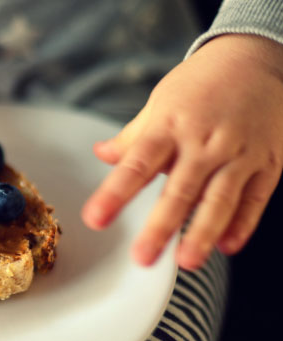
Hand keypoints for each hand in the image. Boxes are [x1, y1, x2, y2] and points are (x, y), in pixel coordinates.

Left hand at [82, 34, 282, 269]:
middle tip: (142, 257)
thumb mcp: (159, 103)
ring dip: (203, 232)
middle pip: (179, 190)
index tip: (95, 219)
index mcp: (168, 126)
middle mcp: (203, 142)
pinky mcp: (268, 162)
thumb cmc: (200, 84)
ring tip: (187, 261)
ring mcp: (238, 153)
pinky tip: (228, 245)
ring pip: (220, 199)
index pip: (136, 165)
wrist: (255, 57)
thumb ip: (132, 136)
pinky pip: (255, 199)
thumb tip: (100, 154)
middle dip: (160, 227)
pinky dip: (243, 224)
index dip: (114, 194)